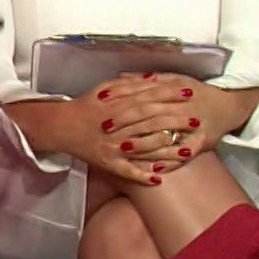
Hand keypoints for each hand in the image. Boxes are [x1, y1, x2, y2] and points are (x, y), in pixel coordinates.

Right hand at [48, 74, 195, 186]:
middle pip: (150, 121)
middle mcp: (117, 125)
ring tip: (187, 150)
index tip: (188, 93)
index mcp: (117, 104)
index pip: (148, 97)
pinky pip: (127, 171)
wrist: (62, 126)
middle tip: (197, 120)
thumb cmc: (87, 106)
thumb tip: (153, 79)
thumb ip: (130, 84)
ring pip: (143, 148)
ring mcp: (113, 145)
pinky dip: (142, 175)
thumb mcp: (106, 88)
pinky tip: (159, 179)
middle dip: (175, 121)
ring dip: (165, 150)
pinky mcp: (108, 162)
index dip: (169, 95)